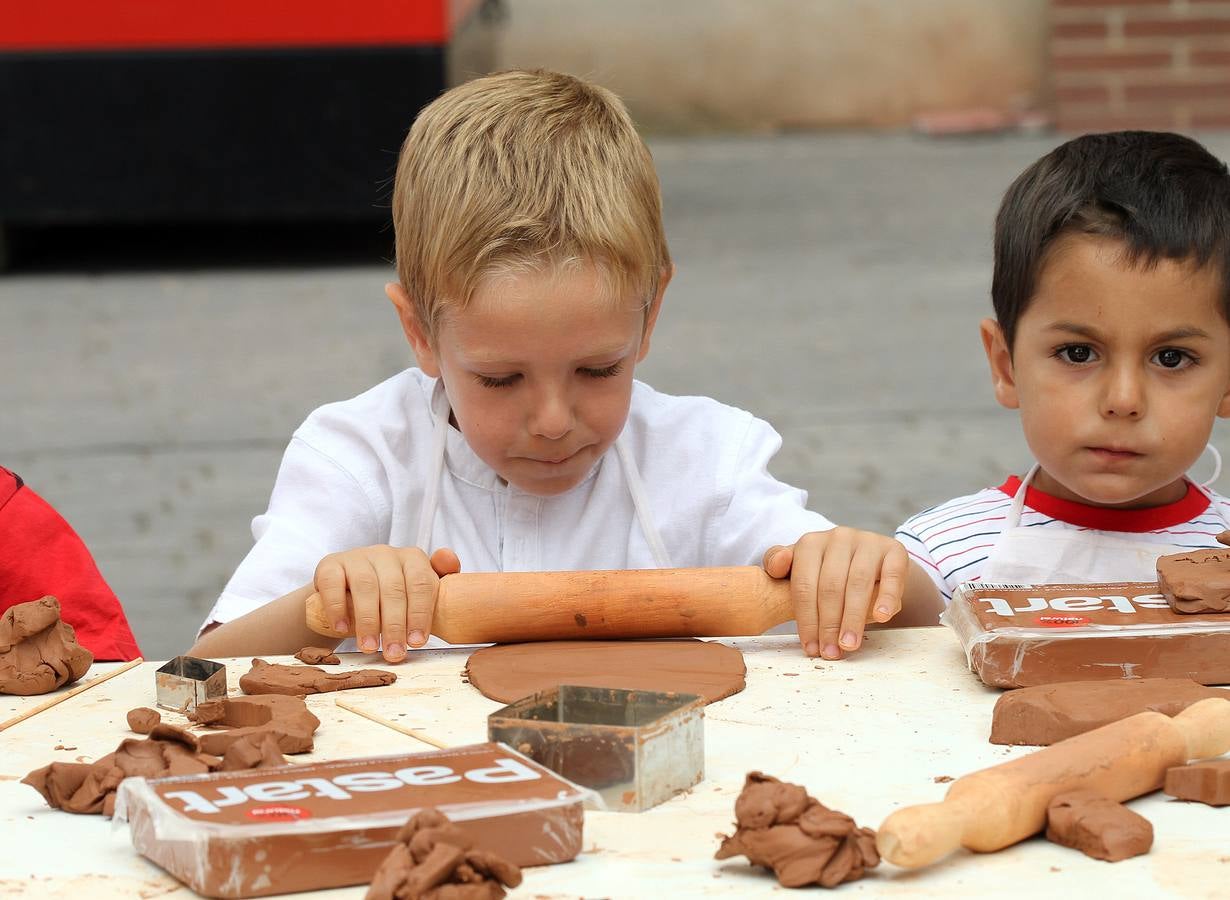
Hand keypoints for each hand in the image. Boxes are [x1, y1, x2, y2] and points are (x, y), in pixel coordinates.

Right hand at [313, 545, 460, 661]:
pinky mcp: (331, 564)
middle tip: (394, 653)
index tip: (417, 642)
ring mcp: (358, 556)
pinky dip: (337, 607)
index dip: (420, 613)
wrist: (344, 591)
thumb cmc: (388, 595)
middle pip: (395, 588)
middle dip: (396, 625)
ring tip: (370, 647)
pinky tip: (342, 628)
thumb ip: (435, 587)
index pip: (422, 583)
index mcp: (413, 559)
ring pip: (366, 586)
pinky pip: (334, 583)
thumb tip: (451, 562)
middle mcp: (386, 553)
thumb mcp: (414, 593)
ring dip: (368, 621)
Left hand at [762, 528, 906, 659]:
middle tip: (830, 652)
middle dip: (828, 624)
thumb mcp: (800, 568)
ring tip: (849, 644)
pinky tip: (881, 617)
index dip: (806, 619)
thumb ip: (778, 566)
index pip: (804, 585)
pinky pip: (891, 574)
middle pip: (830, 586)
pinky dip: (886, 596)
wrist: (872, 563)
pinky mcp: (894, 550)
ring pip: (858, 582)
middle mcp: (838, 537)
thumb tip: (776, 565)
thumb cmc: (828, 572)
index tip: (810, 647)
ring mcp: (867, 541)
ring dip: (853, 618)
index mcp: (810, 543)